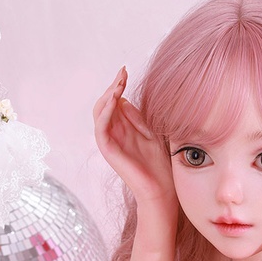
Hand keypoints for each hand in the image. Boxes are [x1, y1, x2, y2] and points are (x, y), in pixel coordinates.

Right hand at [93, 68, 177, 206]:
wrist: (162, 189)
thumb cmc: (160, 165)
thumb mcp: (150, 133)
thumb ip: (137, 118)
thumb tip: (125, 100)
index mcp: (123, 128)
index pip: (114, 101)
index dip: (118, 85)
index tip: (126, 71)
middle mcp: (113, 133)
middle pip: (104, 103)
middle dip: (112, 86)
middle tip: (122, 73)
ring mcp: (110, 142)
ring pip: (99, 113)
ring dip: (107, 96)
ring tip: (118, 84)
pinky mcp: (109, 151)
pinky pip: (100, 128)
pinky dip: (105, 113)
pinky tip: (114, 100)